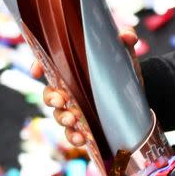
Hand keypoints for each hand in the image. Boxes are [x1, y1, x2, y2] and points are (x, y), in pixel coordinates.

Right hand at [31, 30, 142, 146]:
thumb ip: (126, 41)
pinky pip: (72, 134)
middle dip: (52, 99)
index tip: (36, 72)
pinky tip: (81, 139)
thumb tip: (126, 36)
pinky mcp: (84, 126)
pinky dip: (73, 137)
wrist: (138, 94)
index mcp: (74, 70)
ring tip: (73, 120)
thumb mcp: (125, 55)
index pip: (50, 66)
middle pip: (50, 94)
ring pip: (59, 115)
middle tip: (61, 100)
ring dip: (62, 118)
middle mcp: (70, 90)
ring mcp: (75, 109)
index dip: (38, 66)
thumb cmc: (124, 70)